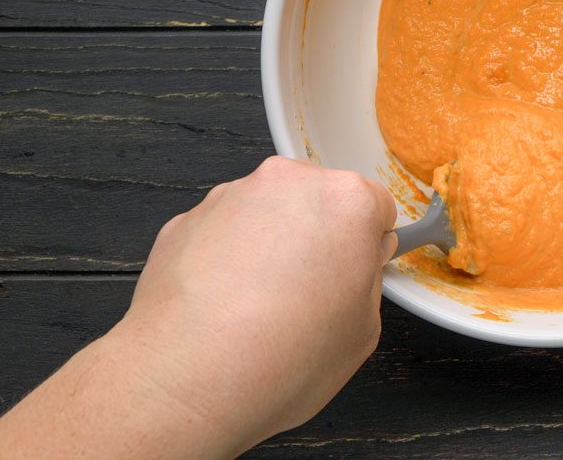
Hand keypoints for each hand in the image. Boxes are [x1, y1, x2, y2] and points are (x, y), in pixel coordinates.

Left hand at [115, 156, 397, 451]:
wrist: (188, 379)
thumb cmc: (284, 357)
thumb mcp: (363, 331)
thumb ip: (367, 279)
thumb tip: (355, 263)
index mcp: (347, 201)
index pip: (376, 206)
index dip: (366, 245)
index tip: (353, 275)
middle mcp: (289, 183)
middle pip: (319, 201)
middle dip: (318, 237)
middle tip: (307, 295)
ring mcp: (231, 196)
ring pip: (267, 213)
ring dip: (271, 245)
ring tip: (257, 307)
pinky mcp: (186, 219)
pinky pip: (222, 232)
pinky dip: (227, 258)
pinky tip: (222, 306)